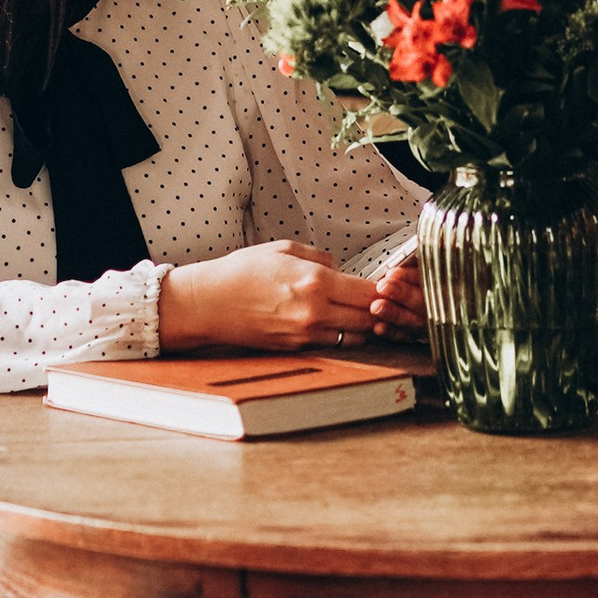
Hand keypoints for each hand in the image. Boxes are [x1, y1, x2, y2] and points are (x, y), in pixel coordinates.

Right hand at [159, 241, 418, 355]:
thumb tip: (339, 267)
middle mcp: (314, 312)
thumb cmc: (240, 272)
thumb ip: (319, 258)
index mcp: (315, 282)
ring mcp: (305, 334)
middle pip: (368, 317)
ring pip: (354, 335)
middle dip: (380, 308)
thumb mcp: (283, 250)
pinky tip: (338, 322)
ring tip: (363, 311)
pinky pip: (331, 343)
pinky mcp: (295, 348)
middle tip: (384, 299)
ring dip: (364, 325)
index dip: (385, 288)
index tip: (390, 283)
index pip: (368, 291)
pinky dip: (341, 334)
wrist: (208, 304)